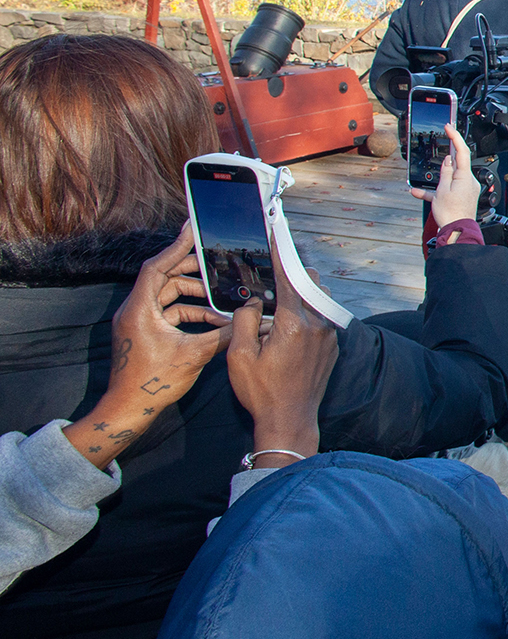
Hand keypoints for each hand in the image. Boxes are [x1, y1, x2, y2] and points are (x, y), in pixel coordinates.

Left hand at [63, 224, 232, 469]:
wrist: (128, 409)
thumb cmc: (153, 382)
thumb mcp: (194, 355)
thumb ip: (223, 334)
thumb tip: (249, 320)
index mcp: (140, 309)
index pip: (157, 267)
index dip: (177, 246)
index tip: (194, 229)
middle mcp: (135, 310)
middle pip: (164, 277)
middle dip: (192, 270)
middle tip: (217, 260)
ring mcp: (138, 322)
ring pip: (168, 296)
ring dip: (195, 295)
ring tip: (222, 296)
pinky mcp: (143, 334)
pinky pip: (169, 313)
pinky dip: (190, 312)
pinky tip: (213, 321)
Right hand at [227, 248, 339, 462]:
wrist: (290, 421)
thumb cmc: (261, 391)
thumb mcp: (238, 356)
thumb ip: (245, 320)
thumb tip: (253, 302)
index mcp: (293, 323)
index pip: (288, 278)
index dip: (280, 254)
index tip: (276, 234)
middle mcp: (318, 324)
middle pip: (311, 282)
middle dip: (294, 273)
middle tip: (274, 274)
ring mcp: (329, 335)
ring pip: (320, 299)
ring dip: (303, 294)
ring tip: (280, 301)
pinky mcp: (333, 347)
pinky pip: (324, 318)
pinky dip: (309, 312)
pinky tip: (291, 324)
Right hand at [409, 126, 479, 226]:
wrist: (457, 232)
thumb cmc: (451, 214)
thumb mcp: (442, 190)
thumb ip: (445, 172)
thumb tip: (449, 159)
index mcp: (465, 176)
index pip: (462, 151)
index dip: (455, 137)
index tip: (449, 126)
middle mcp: (468, 181)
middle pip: (458, 164)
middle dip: (447, 158)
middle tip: (441, 145)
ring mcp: (465, 190)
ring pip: (450, 178)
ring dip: (437, 178)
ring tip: (423, 184)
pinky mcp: (461, 198)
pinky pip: (447, 190)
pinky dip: (435, 191)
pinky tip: (419, 193)